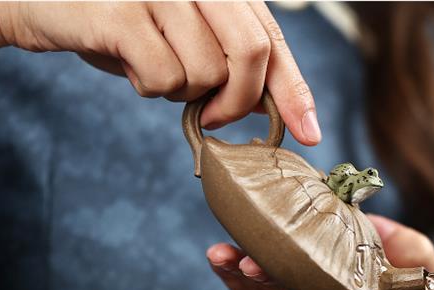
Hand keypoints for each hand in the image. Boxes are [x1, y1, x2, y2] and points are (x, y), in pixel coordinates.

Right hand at [0, 2, 320, 143]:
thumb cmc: (122, 20)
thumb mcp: (185, 32)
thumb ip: (229, 57)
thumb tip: (270, 104)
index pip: (272, 38)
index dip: (295, 90)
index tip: (310, 133)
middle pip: (253, 52)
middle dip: (240, 100)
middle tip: (215, 117)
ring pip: (206, 72)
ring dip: (182, 91)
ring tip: (151, 65)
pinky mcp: (122, 11)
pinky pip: (163, 78)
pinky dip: (149, 88)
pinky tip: (127, 63)